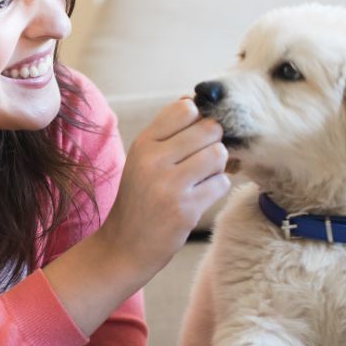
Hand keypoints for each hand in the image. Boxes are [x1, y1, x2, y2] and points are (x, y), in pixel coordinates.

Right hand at [102, 97, 228, 275]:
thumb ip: (166, 131)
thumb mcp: (142, 159)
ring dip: (218, 166)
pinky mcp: (185, 210)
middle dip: (213, 142)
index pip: (185, 108)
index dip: (198, 120)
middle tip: (203, 160)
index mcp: (143, 143)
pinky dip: (217, 188)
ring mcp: (169, 185)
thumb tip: (191, 100)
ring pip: (219, 154)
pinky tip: (200, 196)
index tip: (194, 136)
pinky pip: (221, 183)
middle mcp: (154, 160)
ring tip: (202, 178)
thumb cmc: (139, 198)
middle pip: (209, 129)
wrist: (124, 246)